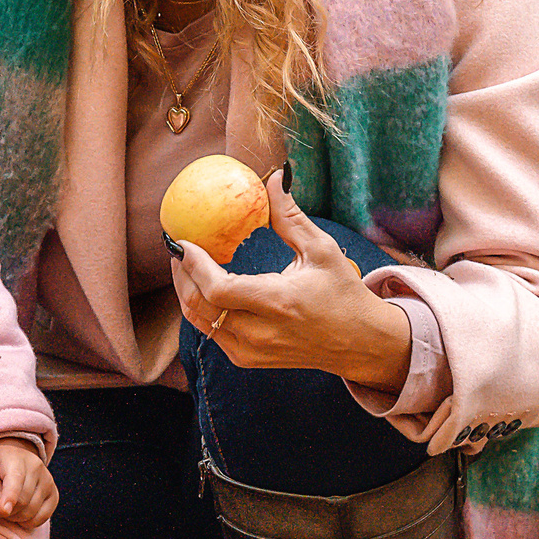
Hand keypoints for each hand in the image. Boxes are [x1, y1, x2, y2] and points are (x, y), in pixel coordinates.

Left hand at [0, 437, 58, 527]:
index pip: (15, 479)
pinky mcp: (53, 494)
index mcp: (15, 458)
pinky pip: (43, 517)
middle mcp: (36, 467)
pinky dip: (28, 522)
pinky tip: (19, 514)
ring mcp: (48, 481)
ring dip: (15, 518)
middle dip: (4, 512)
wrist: (12, 461)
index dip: (10, 497)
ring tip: (5, 508)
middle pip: (22, 501)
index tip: (3, 510)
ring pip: (32, 511)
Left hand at [172, 169, 413, 390]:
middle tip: (178, 248)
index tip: (182, 241)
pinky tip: (204, 287)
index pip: (219, 289)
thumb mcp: (322, 251)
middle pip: (200, 306)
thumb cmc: (344, 294)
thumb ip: (291, 217)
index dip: (194, 265)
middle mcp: (261, 332)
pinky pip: (211, 333)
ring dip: (187, 292)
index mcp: (279, 303)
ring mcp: (252, 351)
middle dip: (182, 275)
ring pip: (200, 322)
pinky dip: (201, 310)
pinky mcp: (249, 359)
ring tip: (185, 264)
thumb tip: (274, 178)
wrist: (361, 343)